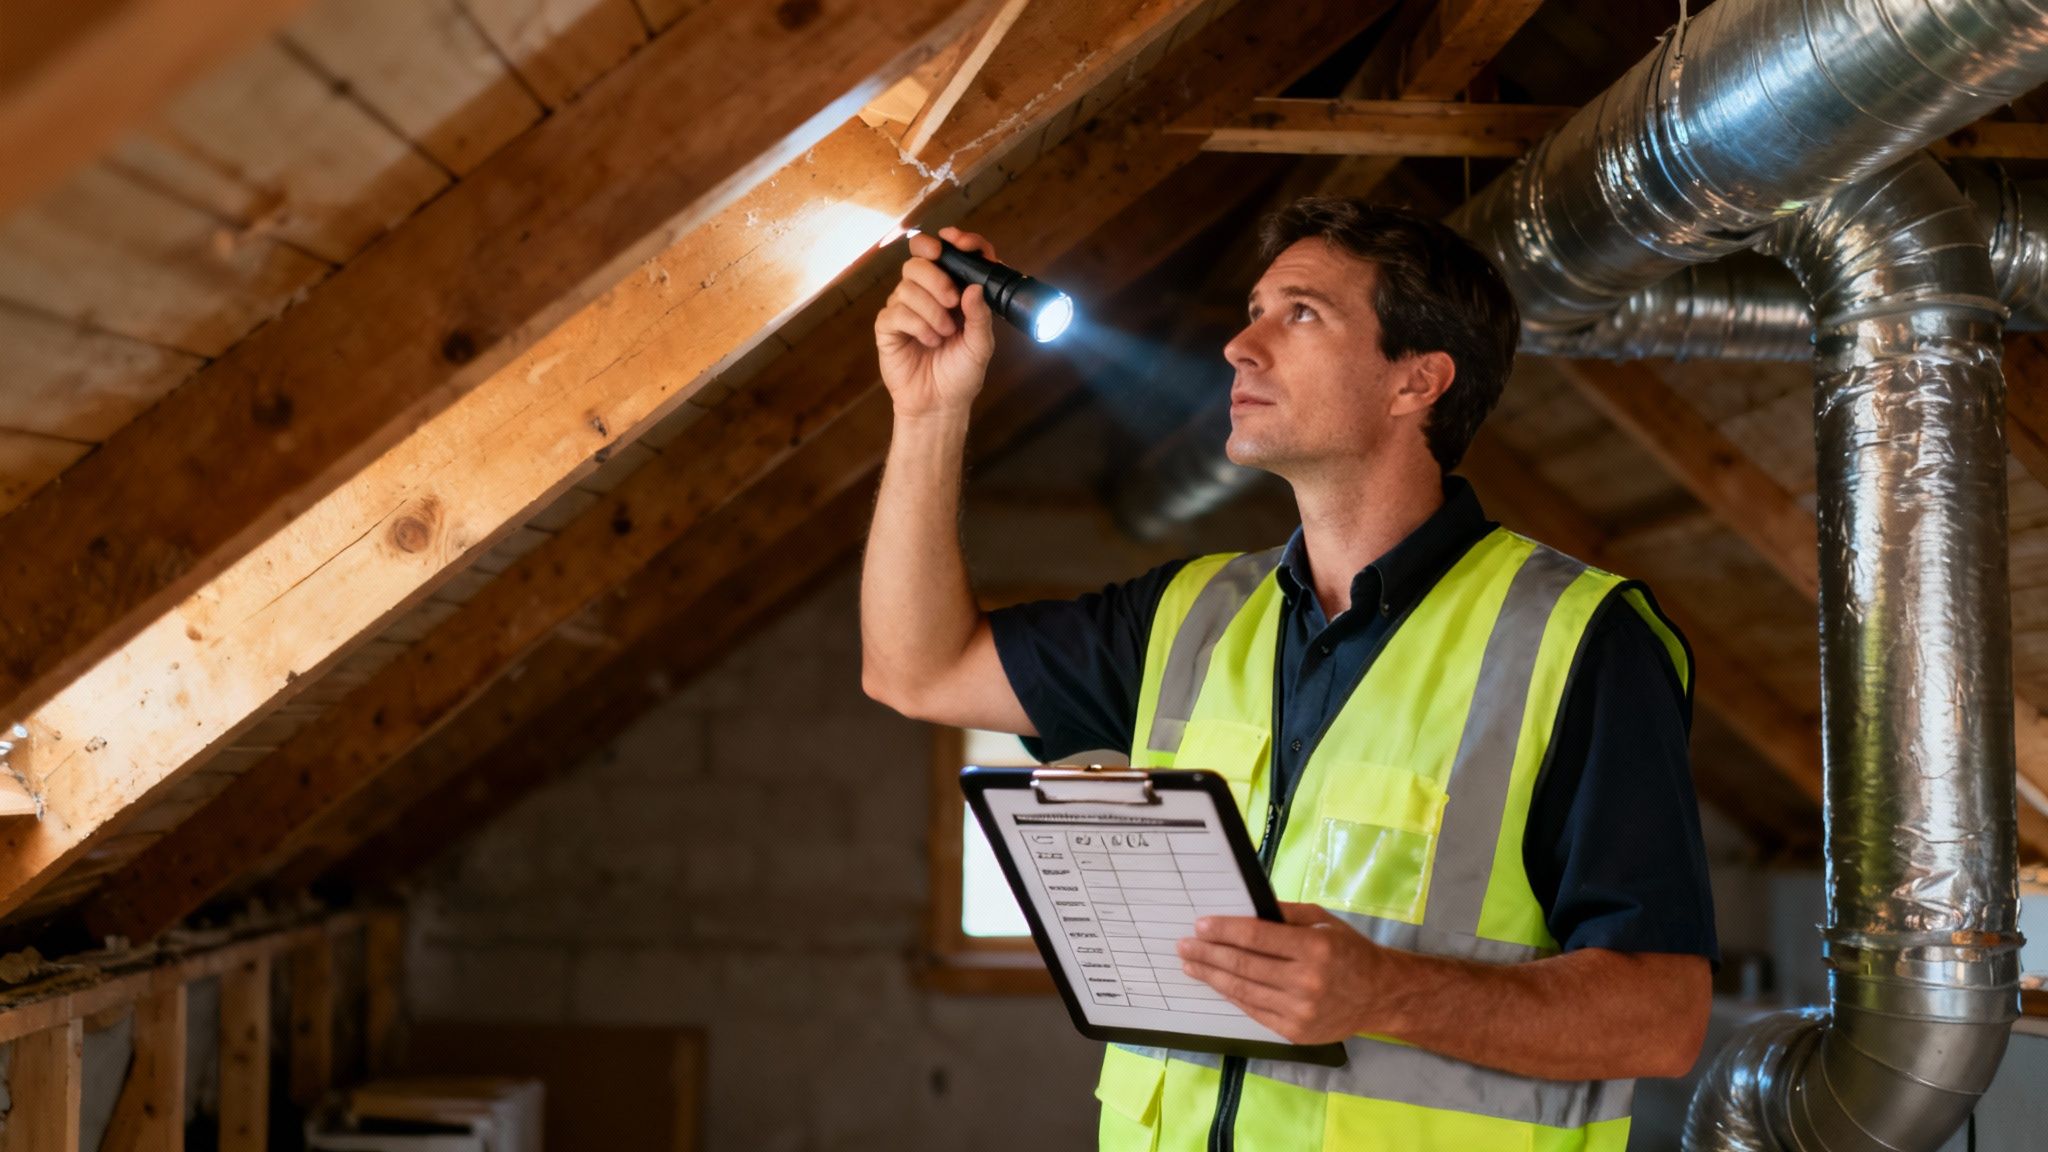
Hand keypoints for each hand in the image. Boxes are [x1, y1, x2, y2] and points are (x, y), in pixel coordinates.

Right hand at [875, 226, 997, 419]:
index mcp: (953, 290)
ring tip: (944, 334)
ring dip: (931, 310)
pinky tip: (929, 342)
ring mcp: (905, 307)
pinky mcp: (888, 325)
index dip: (955, 241)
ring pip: (908, 285)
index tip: (958, 242)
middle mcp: (927, 293)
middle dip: (936, 276)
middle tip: (951, 300)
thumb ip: (981, 316)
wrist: (939, 404)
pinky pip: (896, 311)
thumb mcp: (981, 345)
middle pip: (920, 259)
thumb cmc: (961, 373)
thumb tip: (975, 288)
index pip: (950, 252)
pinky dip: (917, 325)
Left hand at [1177, 902, 1388, 1044]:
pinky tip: (1217, 983)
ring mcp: (1299, 1011)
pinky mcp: (1295, 1032)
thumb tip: (1243, 910)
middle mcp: (1306, 982)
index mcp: (1314, 949)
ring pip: (1243, 990)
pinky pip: (1253, 1010)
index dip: (1224, 931)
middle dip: (1208, 954)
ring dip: (1212, 976)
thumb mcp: (1323, 921)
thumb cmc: (1350, 951)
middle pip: (1243, 965)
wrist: (1380, 995)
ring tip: (1191, 965)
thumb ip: (1285, 915)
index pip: (1256, 937)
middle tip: (1184, 946)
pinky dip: (1232, 995)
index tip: (1200, 925)